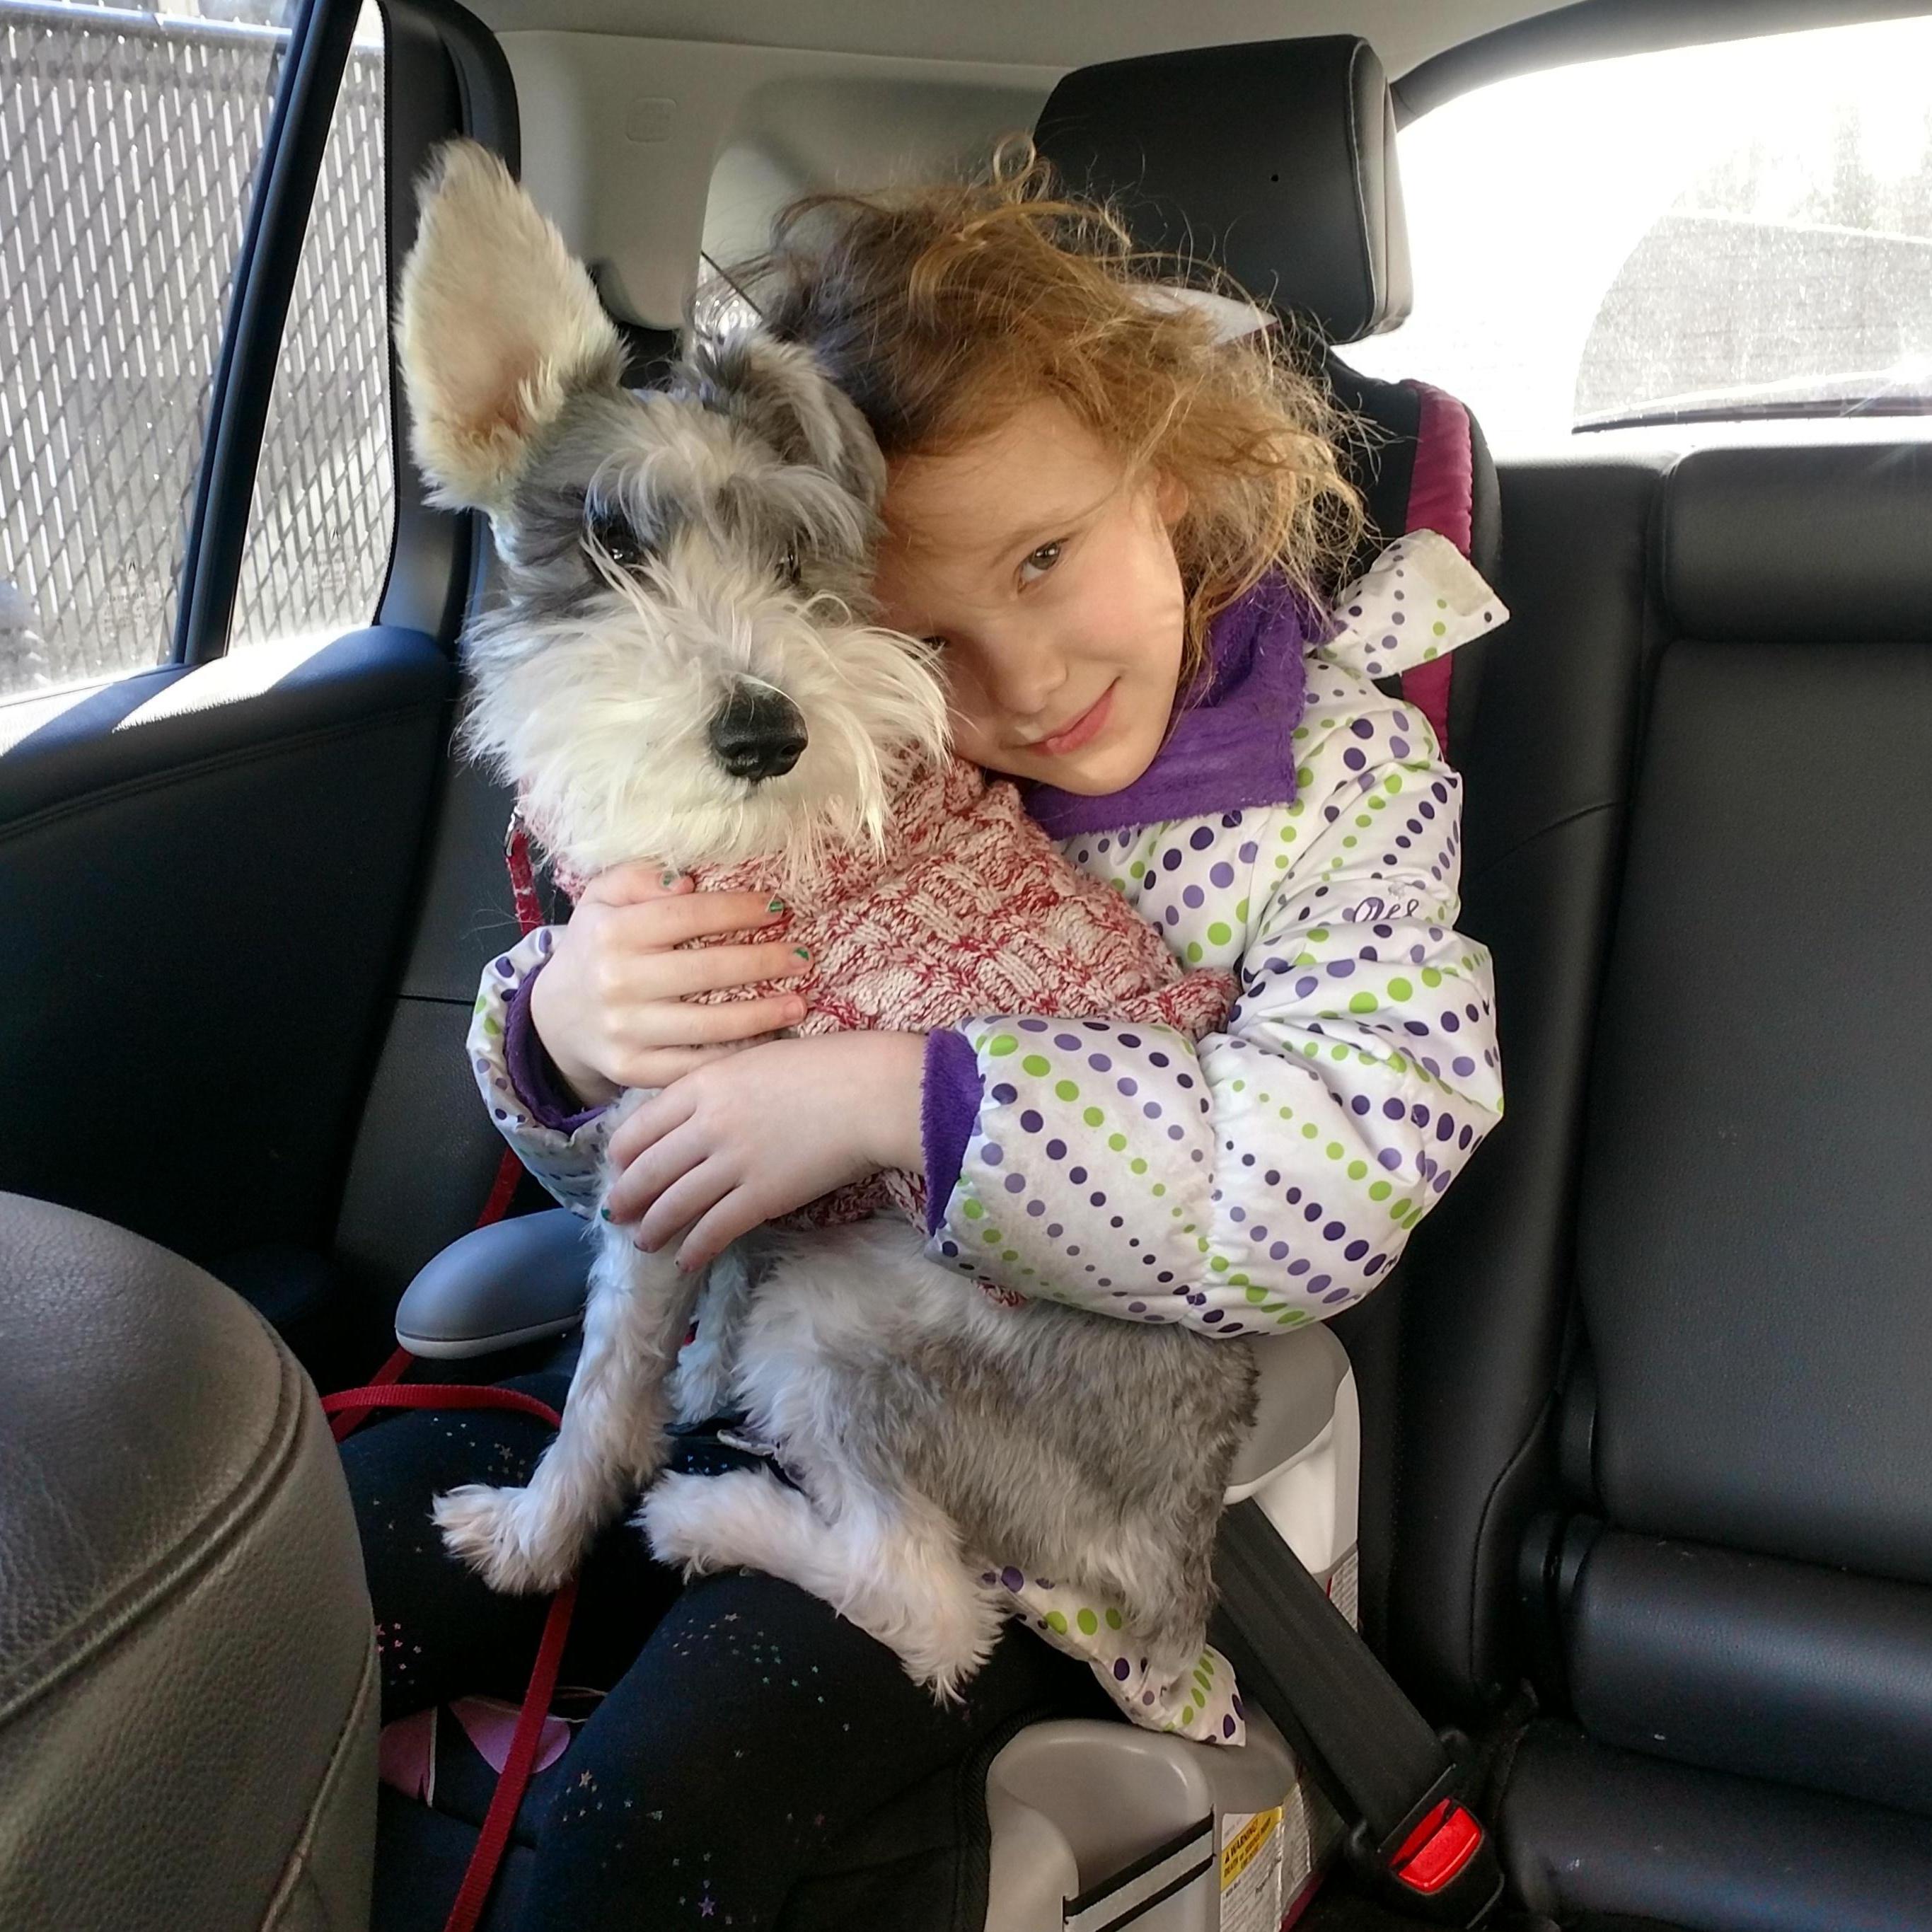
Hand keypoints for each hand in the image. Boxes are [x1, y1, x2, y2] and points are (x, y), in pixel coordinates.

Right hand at [526, 862, 811, 1106]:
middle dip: (763, 962)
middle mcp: (616, 982)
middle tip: (803, 957)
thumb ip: (639, 878)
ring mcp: (624, 1031)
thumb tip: (686, 882)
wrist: (555, 1016)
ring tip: (799, 1002)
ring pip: (708, 1025)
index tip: (778, 907)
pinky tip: (768, 1041)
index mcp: (612, 933)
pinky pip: (694, 1065)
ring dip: (762, 1015)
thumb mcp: (601, 899)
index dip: (738, 910)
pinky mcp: (631, 1070)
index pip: (687, 916)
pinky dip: (735, 1055)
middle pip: (706, 971)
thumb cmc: (596, 948)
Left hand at [602, 1031, 926, 1269]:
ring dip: (653, 1228)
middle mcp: (707, 1125)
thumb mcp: (757, 1058)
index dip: (622, 1153)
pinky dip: (695, 1248)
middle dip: (626, 1197)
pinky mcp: (761, 1197)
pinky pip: (714, 1229)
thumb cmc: (827, 1065)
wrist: (871, 1092)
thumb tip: (698, 1113)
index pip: (641, 1125)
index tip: (618, 1166)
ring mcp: (732, 1164)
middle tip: (617, 1213)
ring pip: (674, 1204)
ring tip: (645, 1242)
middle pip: (648, 1169)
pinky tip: (686, 1260)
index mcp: (704, 1084)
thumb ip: (721, 1085)